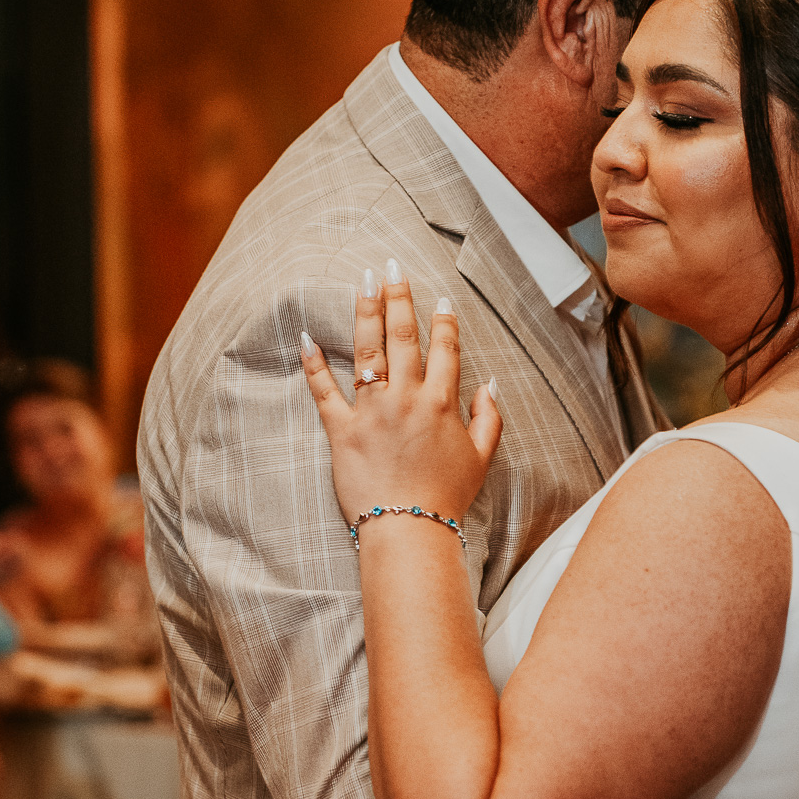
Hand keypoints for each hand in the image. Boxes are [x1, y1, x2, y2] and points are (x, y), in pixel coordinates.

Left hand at [299, 263, 502, 531]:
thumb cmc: (447, 497)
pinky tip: (307, 336)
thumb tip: (491, 384)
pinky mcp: (342, 430)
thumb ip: (489, 418)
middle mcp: (407, 398)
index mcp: (442, 403)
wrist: (410, 530)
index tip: (441, 299)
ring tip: (362, 282)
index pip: (445, 349)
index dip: (444, 321)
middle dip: (399, 297)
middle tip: (392, 268)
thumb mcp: (482, 458)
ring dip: (364, 312)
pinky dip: (314, 363)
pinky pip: (324, 391)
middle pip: (403, 337)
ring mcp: (372, 411)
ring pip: (368, 350)